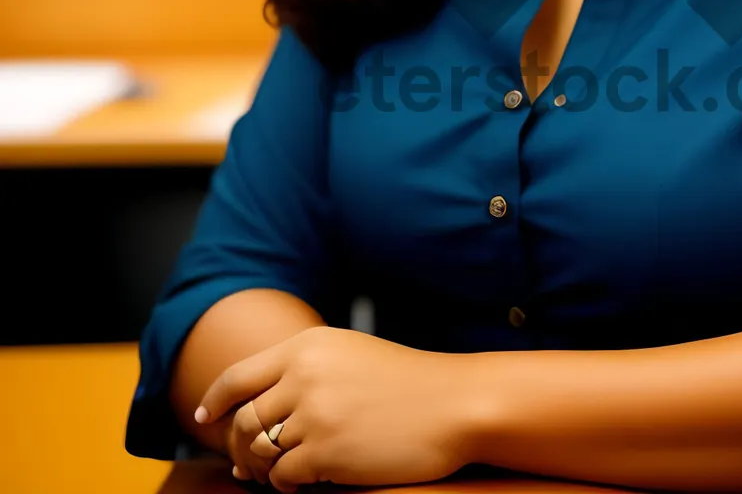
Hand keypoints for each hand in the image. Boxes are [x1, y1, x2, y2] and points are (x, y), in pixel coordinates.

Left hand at [194, 326, 485, 491]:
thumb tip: (255, 408)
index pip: (239, 376)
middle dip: (240, 446)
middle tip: (248, 463)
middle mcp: (304, 374)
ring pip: (260, 451)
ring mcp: (313, 413)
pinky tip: (305, 481)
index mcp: (308, 345)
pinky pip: (284, 477)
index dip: (215, 400)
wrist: (452, 403)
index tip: (206, 417)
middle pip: (244, 420)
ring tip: (279, 473)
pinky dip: (287, 484)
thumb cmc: (406, 382)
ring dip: (264, 468)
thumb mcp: (350, 355)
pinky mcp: (326, 451)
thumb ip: (305, 369)